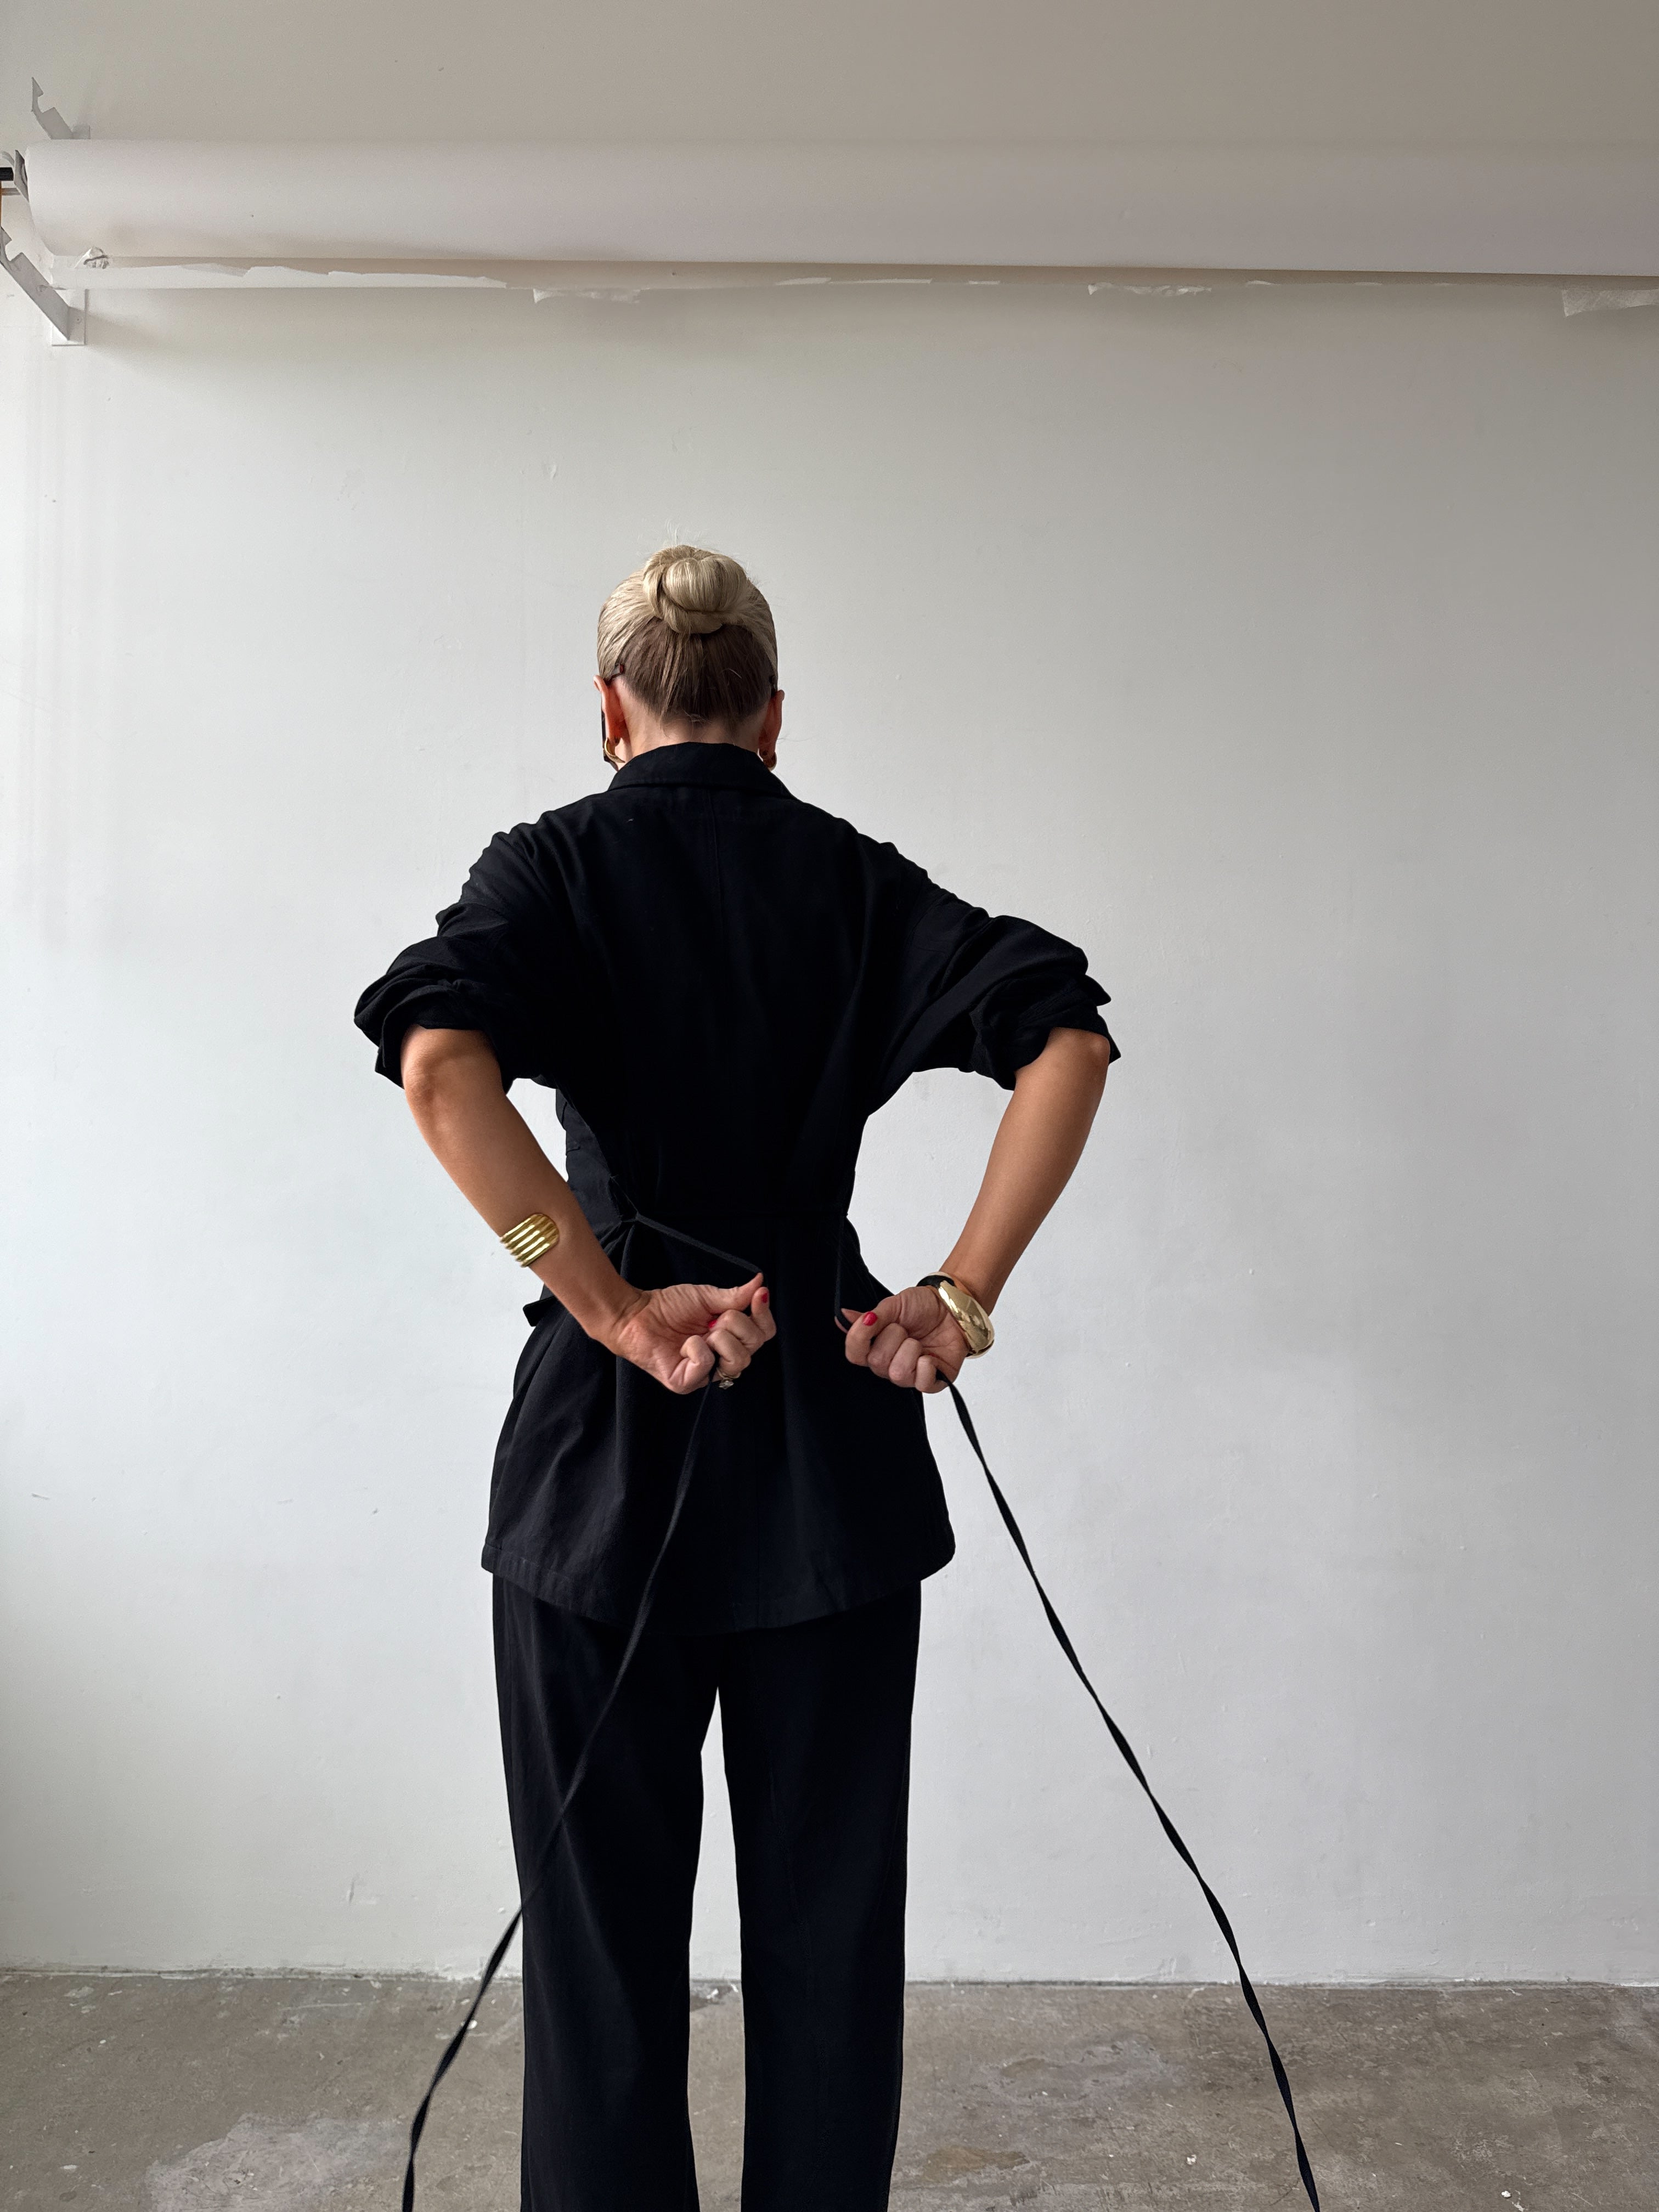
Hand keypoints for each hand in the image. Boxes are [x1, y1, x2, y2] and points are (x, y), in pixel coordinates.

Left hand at [606, 1273, 775, 1395]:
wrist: (636, 1314)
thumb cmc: (668, 1306)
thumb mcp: (707, 1297)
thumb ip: (736, 1296)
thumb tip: (760, 1283)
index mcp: (730, 1339)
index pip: (763, 1335)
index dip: (764, 1316)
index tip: (759, 1295)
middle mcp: (722, 1359)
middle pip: (754, 1347)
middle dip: (737, 1324)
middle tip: (715, 1317)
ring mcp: (705, 1374)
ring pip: (737, 1360)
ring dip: (720, 1338)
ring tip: (701, 1331)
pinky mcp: (686, 1383)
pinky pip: (706, 1365)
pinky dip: (696, 1348)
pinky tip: (684, 1343)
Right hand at [842, 1286, 966, 1394]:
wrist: (951, 1308)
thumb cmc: (923, 1307)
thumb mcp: (894, 1304)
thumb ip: (870, 1315)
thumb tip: (843, 1317)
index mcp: (874, 1346)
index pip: (854, 1354)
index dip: (859, 1338)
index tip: (871, 1319)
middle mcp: (888, 1364)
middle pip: (877, 1362)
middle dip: (893, 1337)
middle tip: (905, 1327)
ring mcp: (909, 1376)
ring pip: (898, 1372)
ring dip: (910, 1349)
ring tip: (918, 1340)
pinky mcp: (930, 1382)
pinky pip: (921, 1383)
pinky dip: (927, 1366)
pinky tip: (929, 1356)